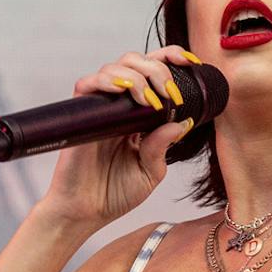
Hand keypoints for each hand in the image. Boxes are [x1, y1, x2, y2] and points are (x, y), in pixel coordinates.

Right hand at [36, 46, 204, 229]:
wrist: (85, 212)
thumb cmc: (114, 194)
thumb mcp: (150, 172)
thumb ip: (162, 147)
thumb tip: (181, 122)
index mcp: (138, 116)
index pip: (153, 74)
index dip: (171, 59)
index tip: (191, 63)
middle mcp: (119, 106)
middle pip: (136, 62)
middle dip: (158, 69)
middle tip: (169, 93)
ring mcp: (99, 109)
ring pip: (114, 67)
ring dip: (137, 77)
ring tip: (149, 101)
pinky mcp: (80, 115)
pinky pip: (87, 84)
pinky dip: (106, 80)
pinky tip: (123, 91)